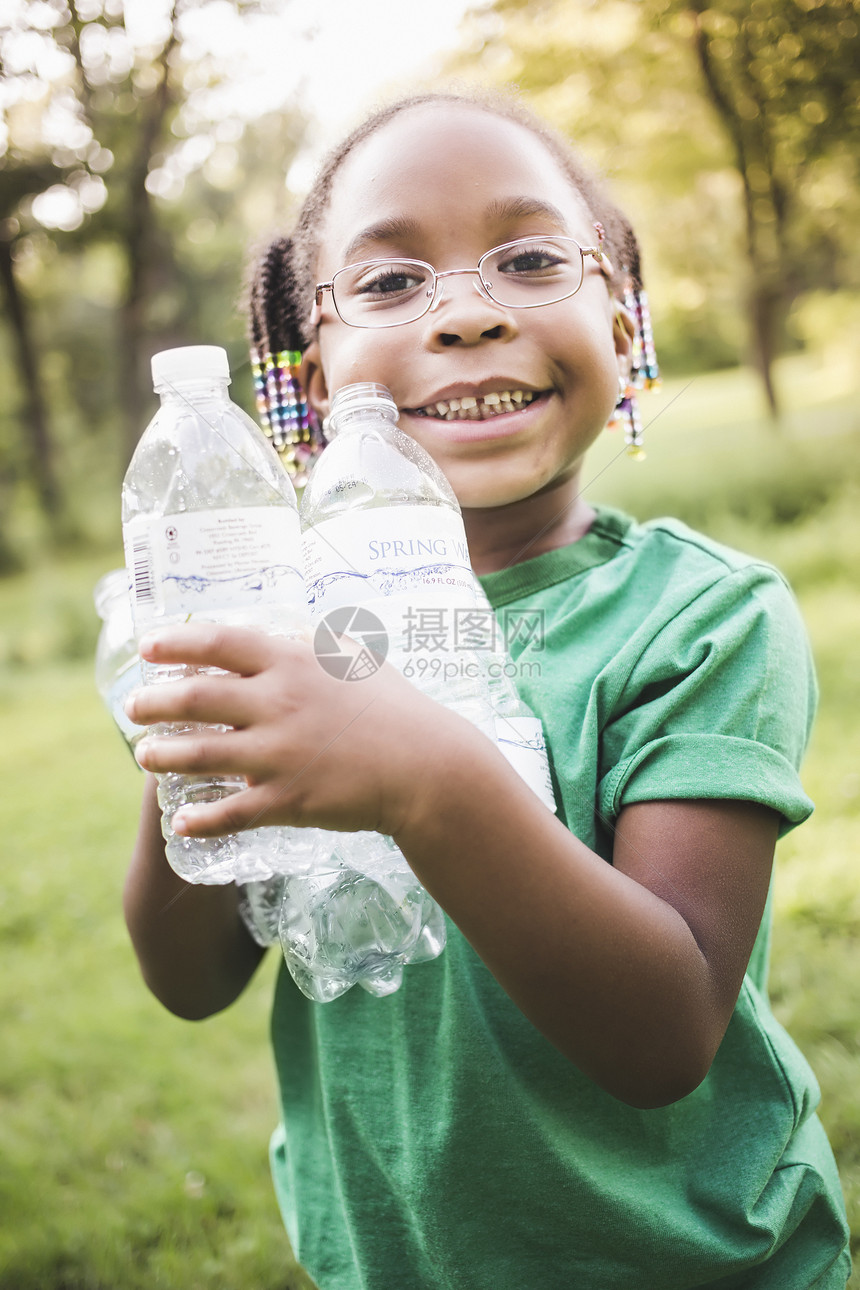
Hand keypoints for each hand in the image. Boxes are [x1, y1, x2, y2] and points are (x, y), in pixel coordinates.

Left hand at [126, 623, 455, 838]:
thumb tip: (284, 633)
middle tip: (135, 708)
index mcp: (292, 662)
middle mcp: (278, 703)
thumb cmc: (396, 709)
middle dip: (153, 703)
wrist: (428, 768)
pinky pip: (231, 812)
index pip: (217, 643)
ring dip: (162, 756)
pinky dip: (201, 820)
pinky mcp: (289, 800)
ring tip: (145, 757)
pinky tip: (182, 822)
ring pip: (200, 755)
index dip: (175, 644)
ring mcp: (280, 753)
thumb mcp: (355, 660)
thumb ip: (314, 645)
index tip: (149, 649)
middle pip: (194, 698)